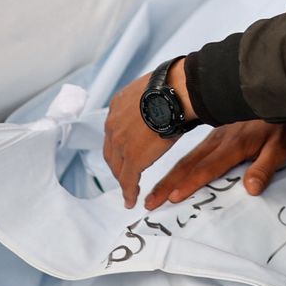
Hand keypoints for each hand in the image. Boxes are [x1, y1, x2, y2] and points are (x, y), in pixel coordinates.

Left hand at [103, 60, 194, 208]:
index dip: (118, 143)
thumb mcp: (153, 87)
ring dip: (122, 178)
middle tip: (123, 174)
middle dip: (116, 164)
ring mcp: (121, 143)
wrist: (174, 93)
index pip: (114, 130)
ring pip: (117, 167)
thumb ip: (151, 98)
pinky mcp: (132, 159)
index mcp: (119, 105)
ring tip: (128, 189)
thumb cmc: (173, 86)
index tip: (124, 150)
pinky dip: (128, 193)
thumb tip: (165, 97)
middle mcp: (114, 124)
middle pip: (111, 151)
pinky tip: (131, 200)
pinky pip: (128, 181)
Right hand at [143, 119, 285, 210]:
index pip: (208, 168)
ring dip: (169, 177)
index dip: (191, 183)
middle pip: (188, 165)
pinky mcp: (215, 134)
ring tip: (153, 193)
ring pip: (187, 158)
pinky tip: (173, 172)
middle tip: (150, 201)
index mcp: (234, 145)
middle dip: (167, 184)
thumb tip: (251, 189)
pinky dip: (178, 165)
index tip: (173, 197)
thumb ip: (264, 167)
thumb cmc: (280, 122)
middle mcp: (218, 141)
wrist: (275, 90)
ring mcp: (215, 137)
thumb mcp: (280, 146)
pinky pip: (193, 152)